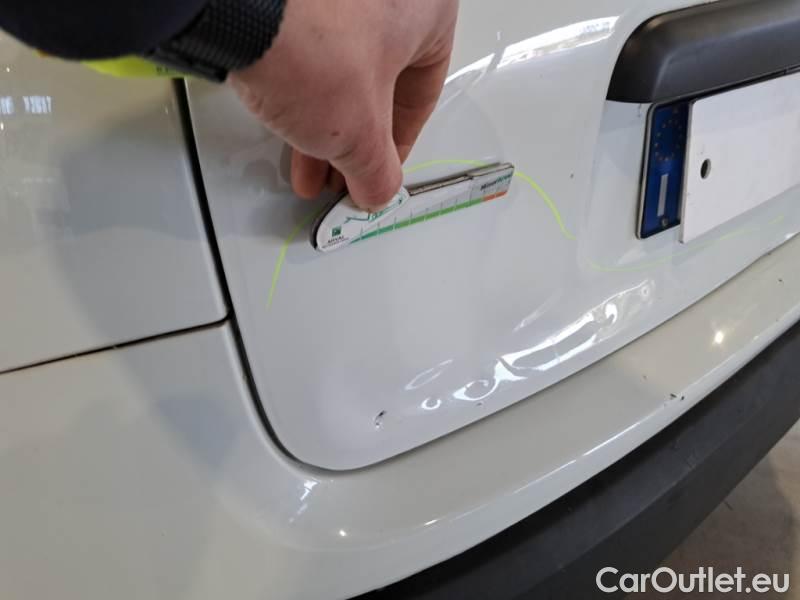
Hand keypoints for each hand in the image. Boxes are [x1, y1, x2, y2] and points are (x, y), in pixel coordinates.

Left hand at [229, 0, 458, 209]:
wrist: (242, 6)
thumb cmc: (316, 47)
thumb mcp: (361, 135)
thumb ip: (378, 171)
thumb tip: (377, 186)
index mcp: (429, 9)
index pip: (421, 95)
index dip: (396, 145)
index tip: (378, 170)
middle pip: (378, 82)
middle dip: (355, 139)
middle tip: (340, 171)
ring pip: (342, 64)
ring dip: (326, 120)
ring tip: (306, 160)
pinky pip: (309, 44)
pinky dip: (302, 85)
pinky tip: (286, 122)